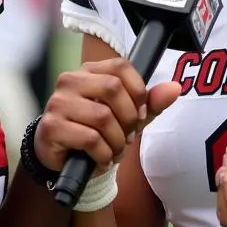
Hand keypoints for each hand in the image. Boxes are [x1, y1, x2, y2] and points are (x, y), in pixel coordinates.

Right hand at [34, 58, 180, 173]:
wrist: (63, 160)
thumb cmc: (95, 132)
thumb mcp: (126, 117)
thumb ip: (149, 103)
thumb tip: (175, 88)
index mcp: (89, 72)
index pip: (121, 67)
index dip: (138, 91)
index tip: (140, 114)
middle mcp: (70, 81)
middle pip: (113, 89)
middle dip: (129, 119)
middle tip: (128, 137)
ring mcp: (58, 103)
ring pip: (102, 116)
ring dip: (117, 141)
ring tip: (114, 151)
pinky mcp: (52, 127)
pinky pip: (90, 139)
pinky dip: (103, 154)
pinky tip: (101, 159)